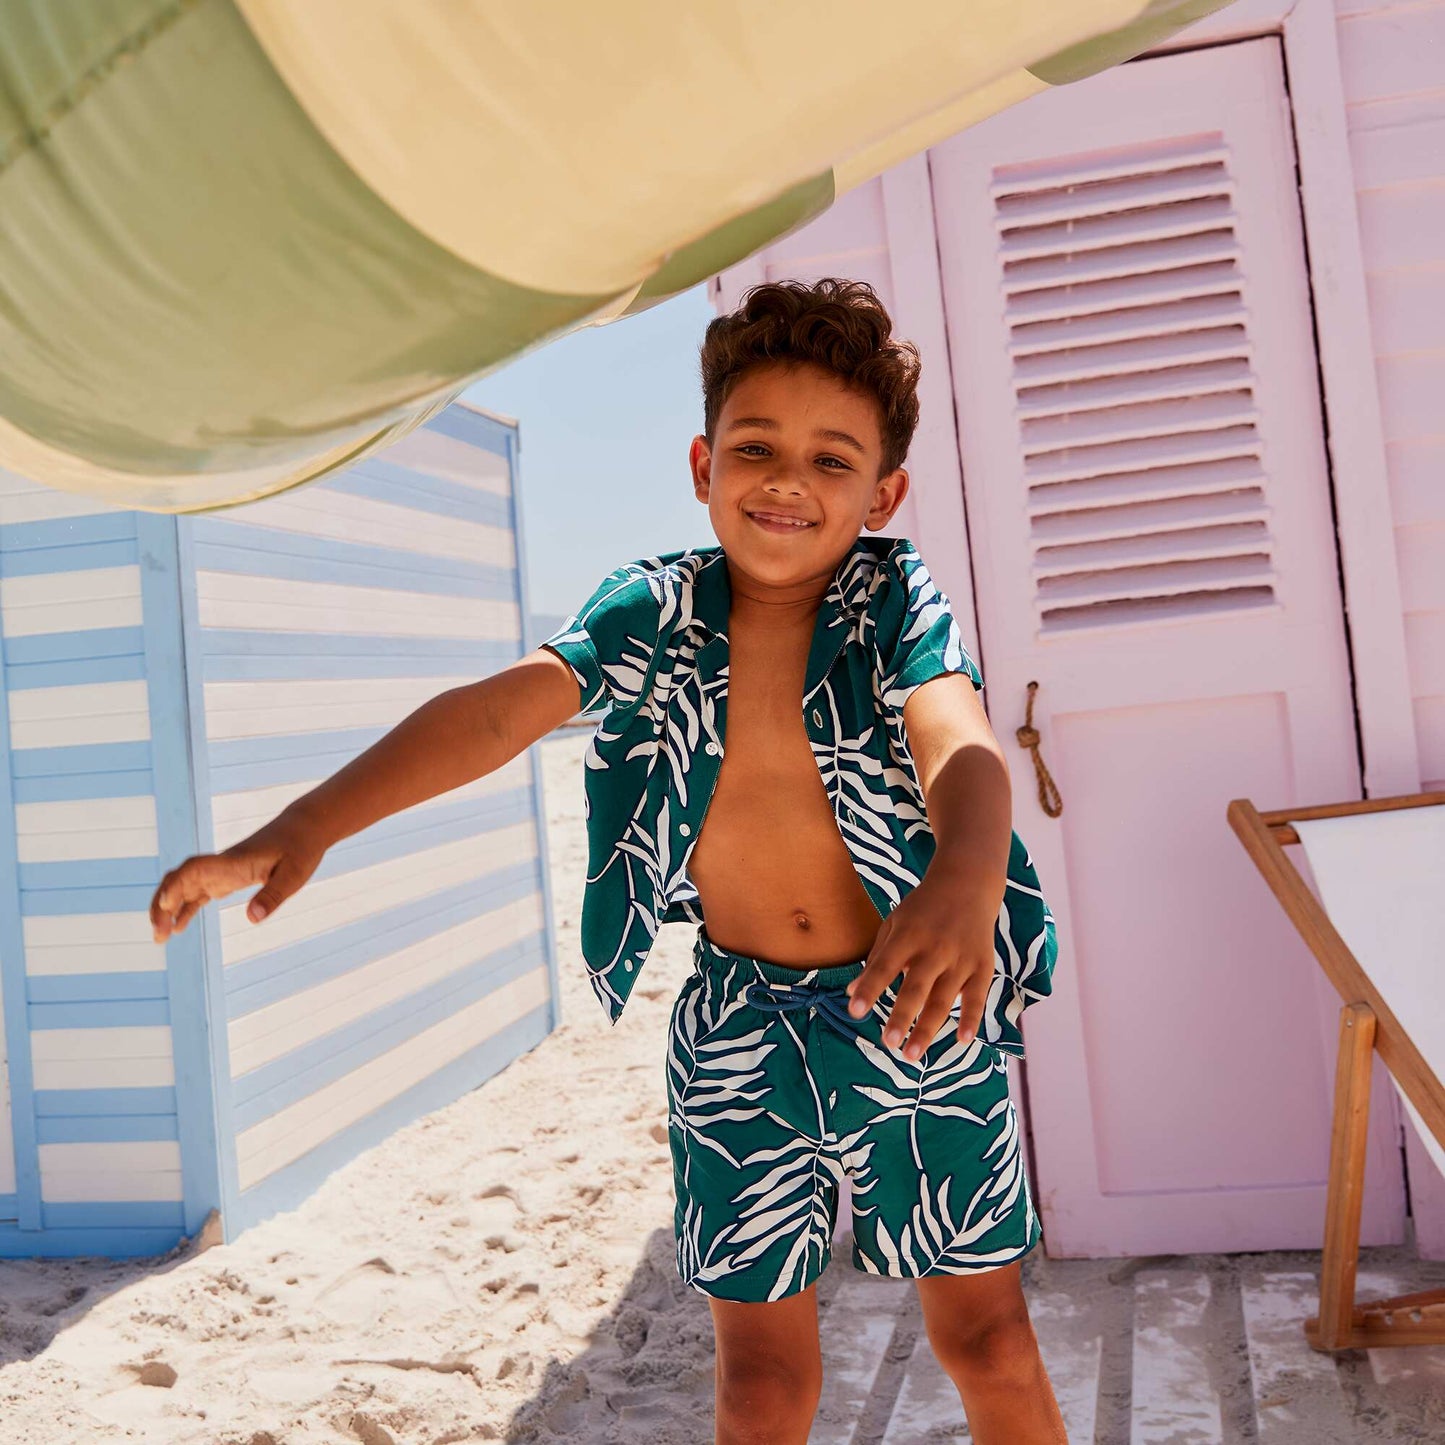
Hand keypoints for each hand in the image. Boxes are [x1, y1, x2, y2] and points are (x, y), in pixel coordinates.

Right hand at [150, 807, 326, 942]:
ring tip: (159, 938)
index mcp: (234, 862)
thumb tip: (252, 919)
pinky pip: (198, 893)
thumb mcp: (294, 875)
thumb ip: (272, 896)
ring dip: (167, 909)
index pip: (196, 869)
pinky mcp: (226, 877)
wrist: (303, 828)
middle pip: (179, 879)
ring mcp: (221, 871)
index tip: (166, 905)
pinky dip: (185, 909)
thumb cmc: (300, 848)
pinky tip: (177, 928)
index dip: (177, 884)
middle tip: (159, 935)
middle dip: (162, 904)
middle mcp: (221, 865)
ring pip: (183, 887)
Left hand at [845, 871, 997, 1060]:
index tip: (854, 1011)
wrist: (968, 885)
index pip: (885, 966)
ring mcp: (961, 959)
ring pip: (943, 999)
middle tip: (887, 1043)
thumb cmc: (923, 909)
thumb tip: (851, 992)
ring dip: (928, 1028)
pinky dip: (971, 1019)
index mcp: (908, 935)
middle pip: (915, 987)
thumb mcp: (894, 924)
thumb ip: (876, 958)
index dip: (870, 988)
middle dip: (901, 1017)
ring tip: (911, 1054)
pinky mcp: (983, 966)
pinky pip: (977, 997)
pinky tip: (961, 1041)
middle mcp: (935, 948)